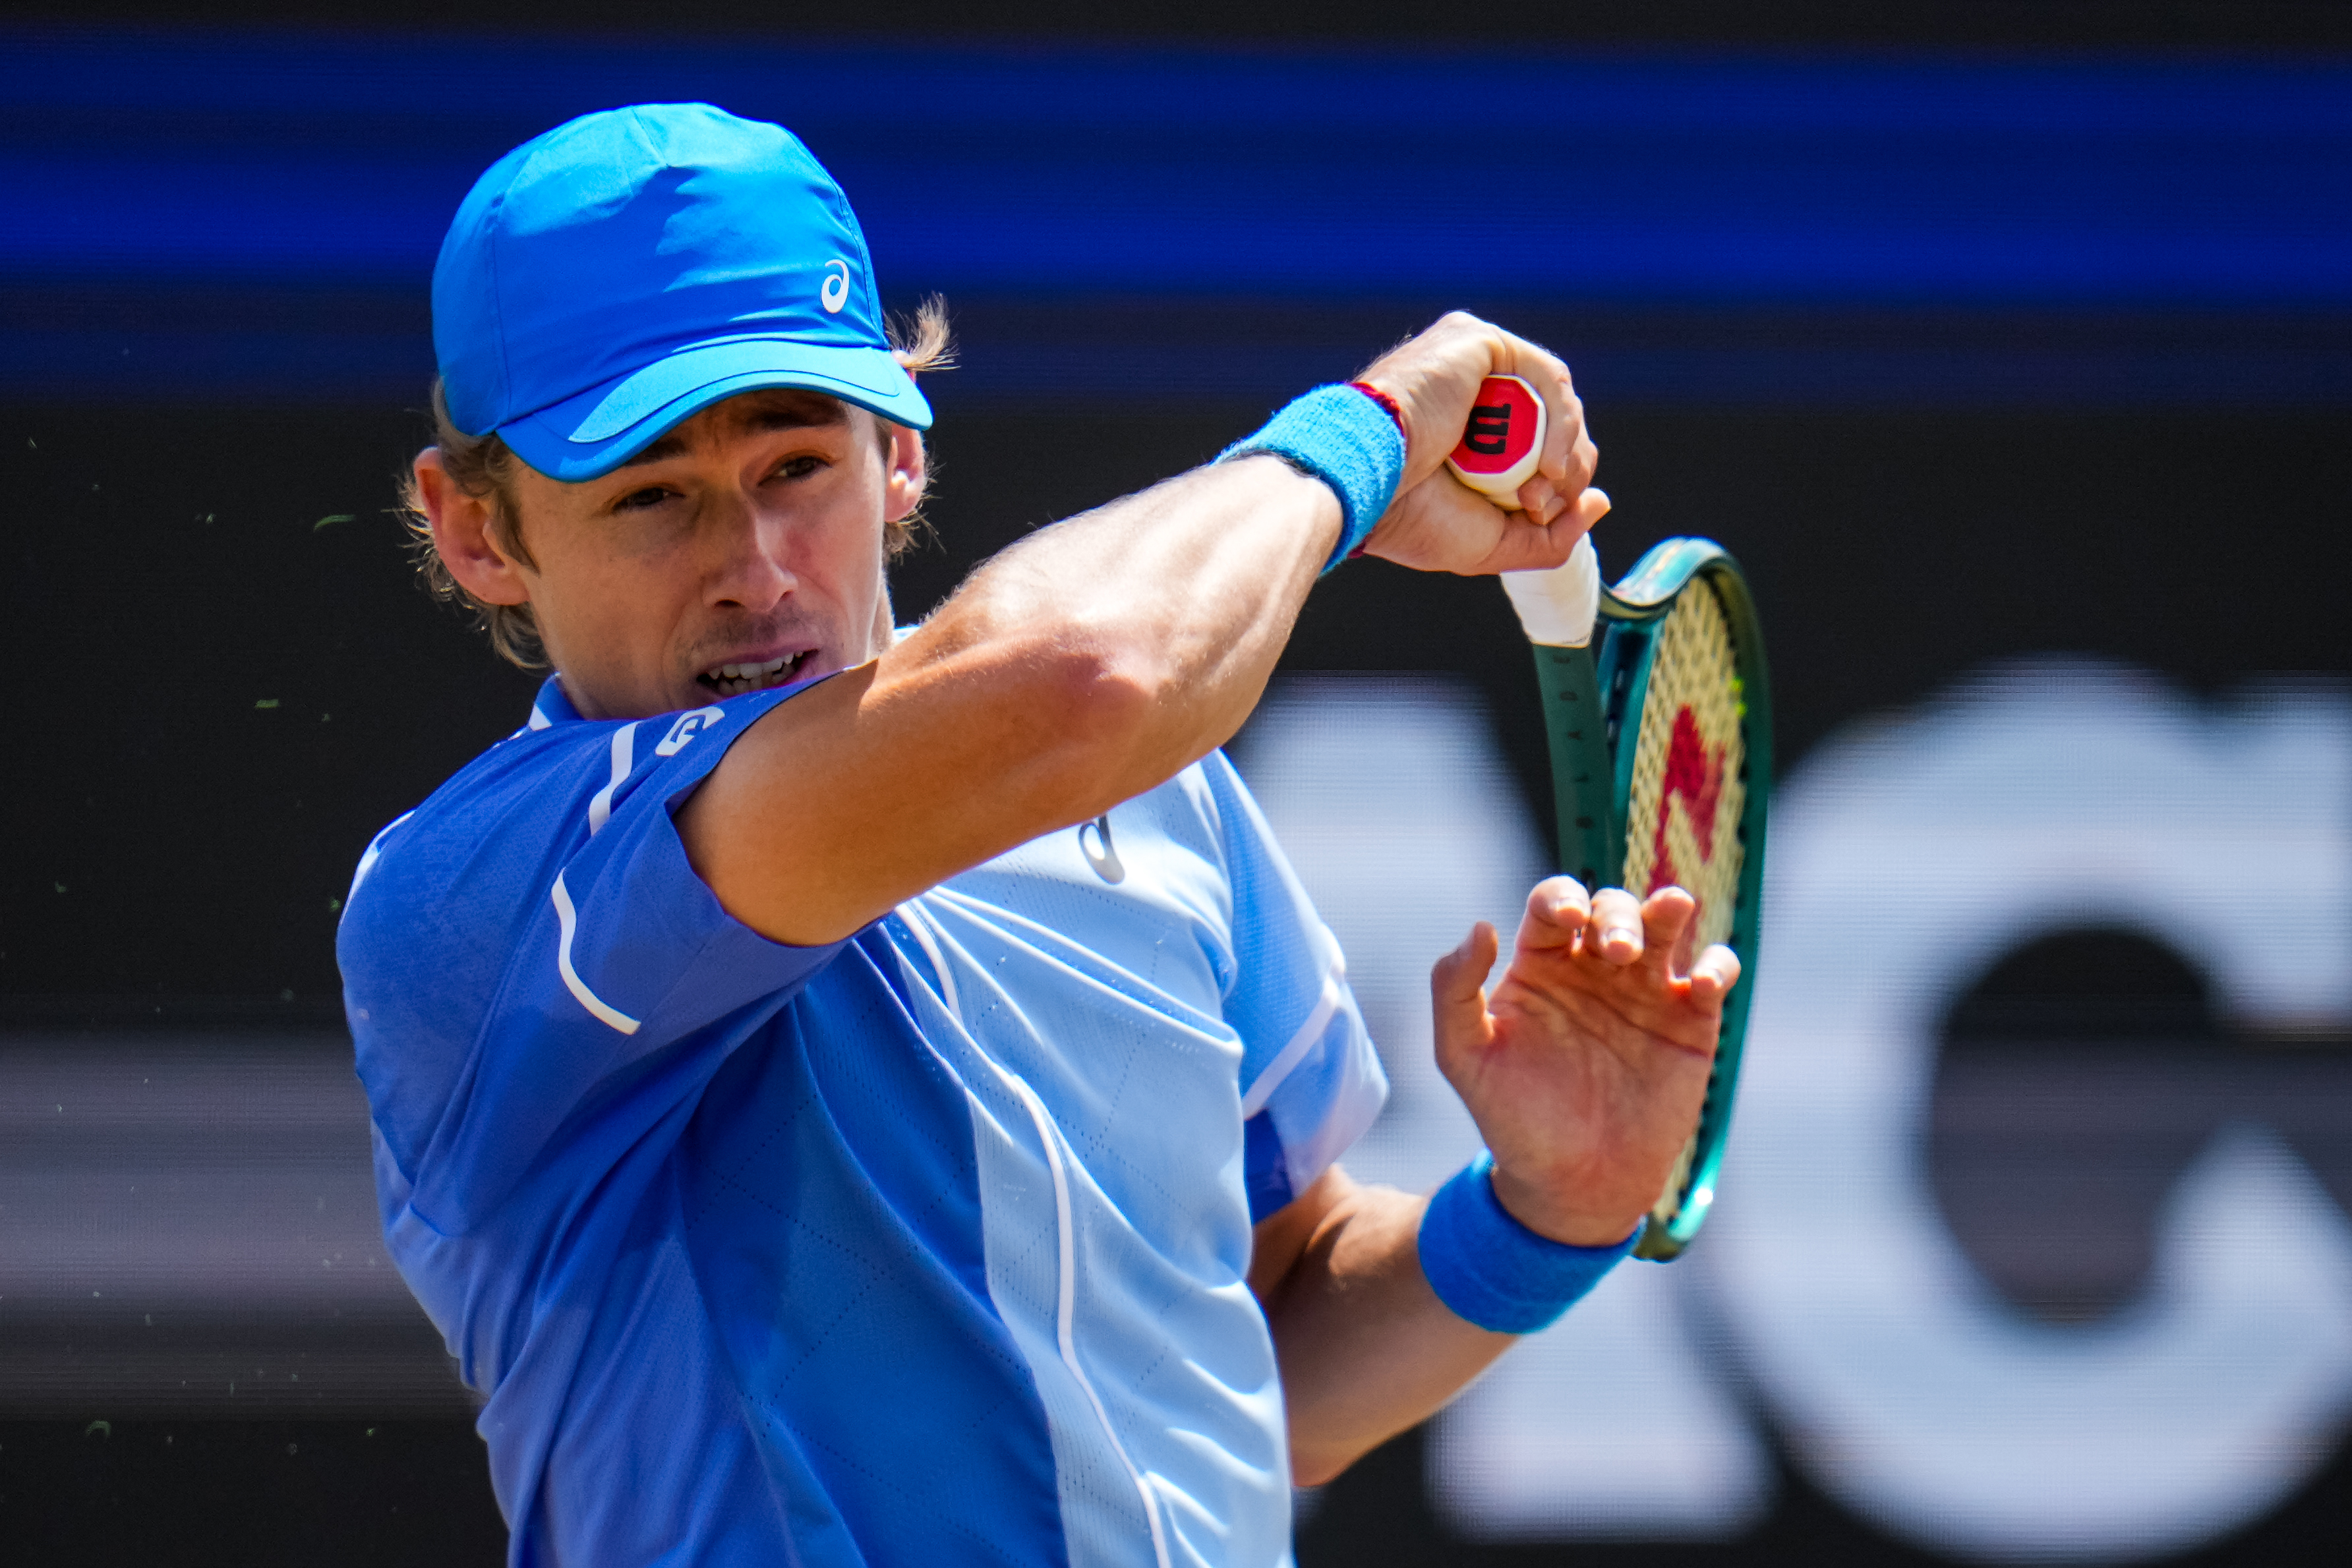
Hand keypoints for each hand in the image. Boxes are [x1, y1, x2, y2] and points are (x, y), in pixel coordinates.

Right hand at [1351, 312, 1607, 574]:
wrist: (1366, 485)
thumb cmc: (1410, 517)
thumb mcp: (1490, 542)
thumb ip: (1551, 533)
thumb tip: (1600, 502)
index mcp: (1469, 430)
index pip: (1542, 446)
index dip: (1560, 484)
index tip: (1539, 516)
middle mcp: (1474, 389)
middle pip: (1555, 423)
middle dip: (1566, 473)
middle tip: (1537, 508)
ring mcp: (1475, 361)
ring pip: (1557, 400)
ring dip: (1564, 453)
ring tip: (1536, 492)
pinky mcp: (1478, 342)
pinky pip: (1547, 375)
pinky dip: (1560, 422)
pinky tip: (1549, 461)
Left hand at [1430, 879, 1739, 1246]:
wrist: (1572, 1183)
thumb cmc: (1512, 1118)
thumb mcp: (1463, 1057)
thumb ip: (1454, 990)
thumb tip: (1481, 925)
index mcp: (1541, 964)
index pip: (1553, 905)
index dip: (1562, 898)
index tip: (1566, 919)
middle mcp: (1594, 967)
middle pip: (1612, 907)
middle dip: (1617, 915)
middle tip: (1617, 951)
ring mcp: (1645, 991)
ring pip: (1664, 924)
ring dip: (1667, 913)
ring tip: (1669, 914)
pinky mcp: (1690, 1022)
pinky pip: (1713, 974)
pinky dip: (1717, 966)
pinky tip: (1701, 982)